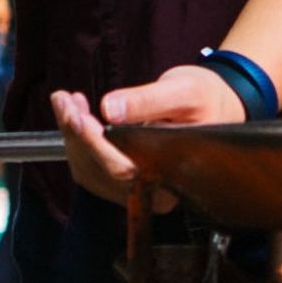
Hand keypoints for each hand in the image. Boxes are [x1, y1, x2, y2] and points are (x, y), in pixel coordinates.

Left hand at [52, 64, 245, 206]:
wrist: (216, 105)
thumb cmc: (205, 98)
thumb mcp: (182, 91)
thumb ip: (147, 101)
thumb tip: (109, 109)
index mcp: (171, 175)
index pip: (122, 169)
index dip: (95, 144)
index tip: (78, 116)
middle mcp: (153, 191)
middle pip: (100, 172)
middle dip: (76, 135)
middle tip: (65, 100)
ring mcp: (137, 188)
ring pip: (90, 171)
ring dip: (72, 136)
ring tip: (66, 101)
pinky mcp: (125, 178)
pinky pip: (91, 166)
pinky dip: (78, 140)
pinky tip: (76, 115)